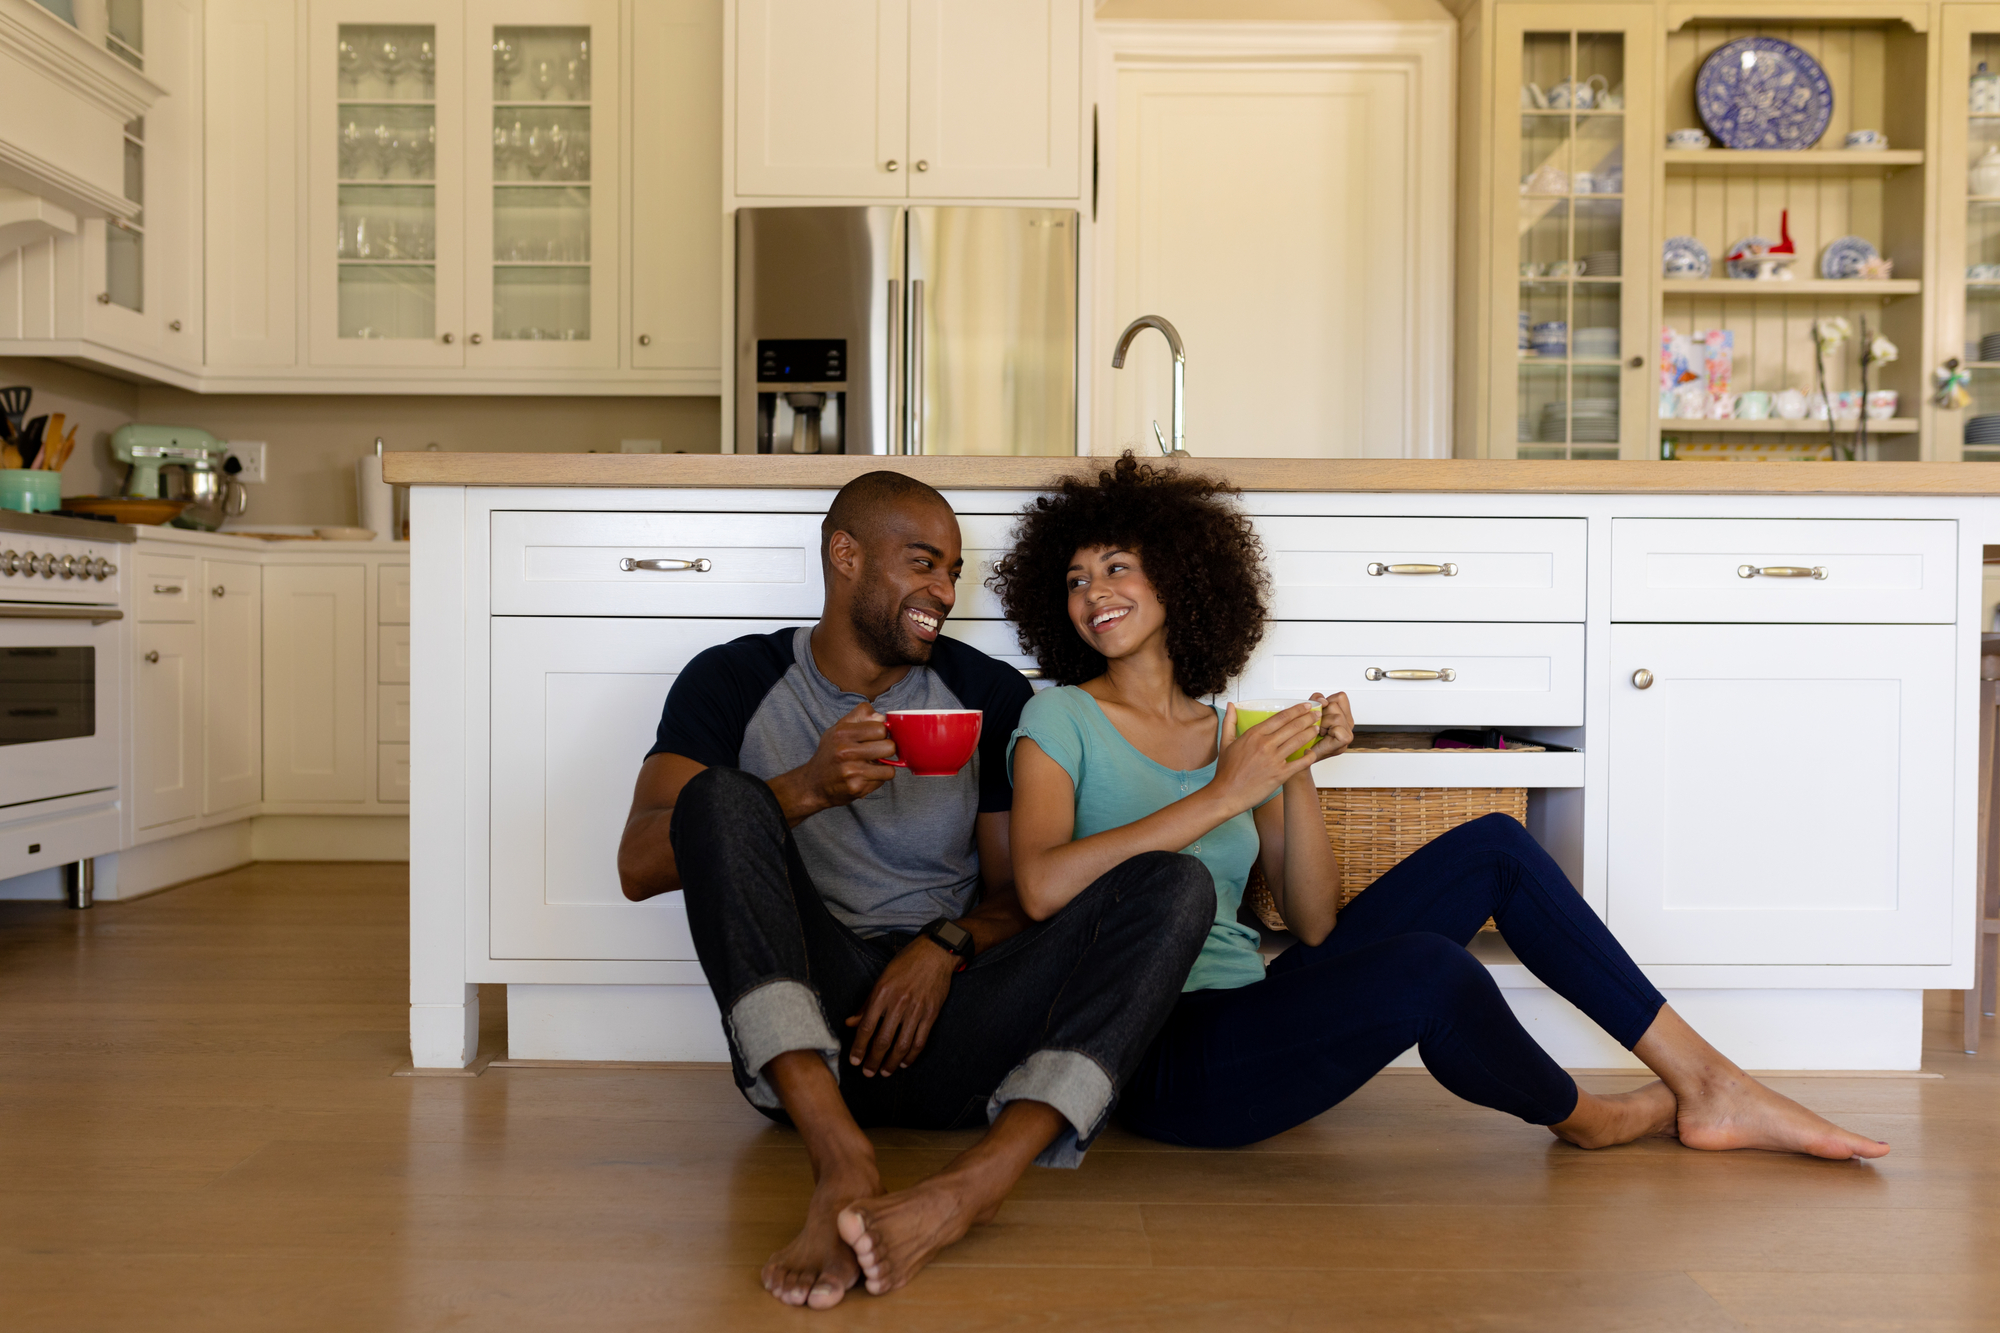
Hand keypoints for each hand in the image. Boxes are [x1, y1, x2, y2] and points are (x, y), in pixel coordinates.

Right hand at [783, 702, 898, 817]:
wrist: (815, 783)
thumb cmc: (830, 753)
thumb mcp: (839, 728)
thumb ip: (860, 715)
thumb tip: (882, 717)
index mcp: (842, 732)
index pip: (881, 728)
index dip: (882, 733)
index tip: (876, 737)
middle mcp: (845, 751)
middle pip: (889, 747)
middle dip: (886, 749)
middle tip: (877, 752)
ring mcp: (851, 771)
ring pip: (889, 768)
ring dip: (884, 767)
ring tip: (871, 765)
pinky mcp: (856, 787)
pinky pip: (882, 781)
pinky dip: (877, 779)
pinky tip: (866, 776)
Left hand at [845, 935, 956, 1075]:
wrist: (935, 953)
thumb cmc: (905, 964)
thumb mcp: (881, 979)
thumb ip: (867, 1004)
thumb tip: (851, 1023)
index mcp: (882, 993)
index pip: (866, 1027)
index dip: (859, 1047)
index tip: (854, 1061)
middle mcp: (898, 1003)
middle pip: (883, 1040)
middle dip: (873, 1060)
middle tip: (868, 1073)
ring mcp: (916, 1009)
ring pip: (902, 1044)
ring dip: (892, 1062)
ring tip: (885, 1072)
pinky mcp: (931, 1013)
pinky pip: (920, 1040)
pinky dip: (911, 1055)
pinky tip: (905, 1063)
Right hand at [1212, 702, 1323, 813]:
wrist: (1226, 794)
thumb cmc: (1226, 771)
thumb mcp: (1225, 742)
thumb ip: (1229, 721)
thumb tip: (1231, 706)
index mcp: (1253, 735)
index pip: (1280, 717)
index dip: (1296, 710)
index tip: (1305, 706)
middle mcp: (1265, 744)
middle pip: (1293, 726)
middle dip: (1308, 718)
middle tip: (1316, 714)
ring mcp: (1274, 760)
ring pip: (1298, 741)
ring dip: (1310, 732)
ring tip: (1316, 728)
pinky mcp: (1280, 774)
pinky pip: (1301, 762)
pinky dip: (1309, 756)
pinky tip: (1312, 752)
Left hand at [1302, 691, 1354, 762]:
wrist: (1301, 756)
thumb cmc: (1306, 737)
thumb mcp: (1310, 713)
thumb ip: (1316, 701)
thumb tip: (1320, 699)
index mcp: (1343, 715)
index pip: (1340, 697)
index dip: (1327, 701)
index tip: (1319, 712)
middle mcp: (1348, 723)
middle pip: (1336, 705)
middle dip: (1322, 713)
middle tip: (1318, 725)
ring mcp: (1348, 732)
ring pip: (1336, 716)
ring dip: (1323, 723)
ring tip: (1319, 731)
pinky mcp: (1345, 740)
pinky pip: (1338, 727)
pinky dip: (1327, 730)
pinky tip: (1322, 736)